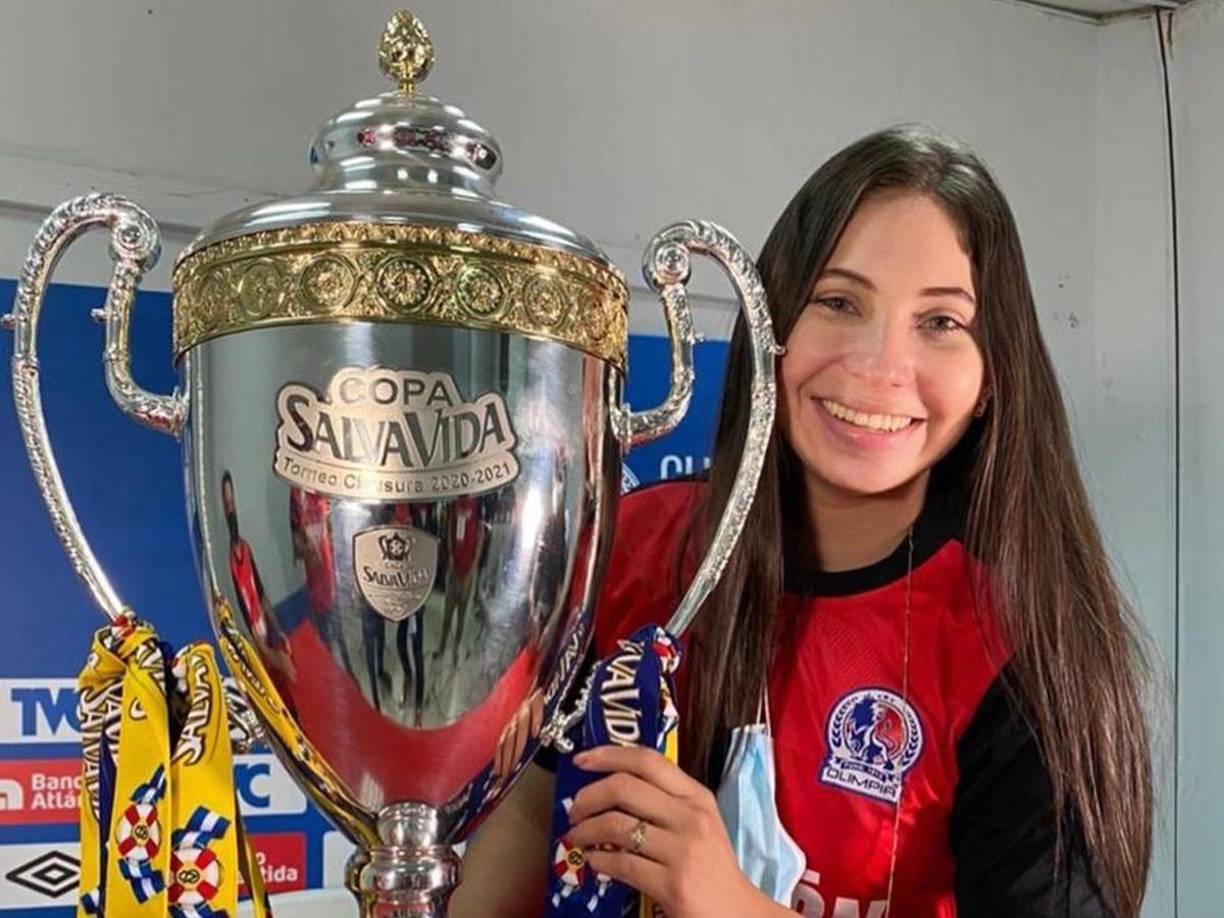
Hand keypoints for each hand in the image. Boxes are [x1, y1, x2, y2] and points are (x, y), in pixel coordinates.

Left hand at [565, 745, 792, 917]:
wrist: (737, 912)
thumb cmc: (712, 867)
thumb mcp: (698, 822)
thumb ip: (665, 801)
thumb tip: (611, 787)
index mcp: (696, 797)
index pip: (648, 760)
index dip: (609, 755)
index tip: (582, 760)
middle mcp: (690, 817)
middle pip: (624, 787)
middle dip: (588, 796)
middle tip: (574, 809)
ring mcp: (682, 851)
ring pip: (616, 825)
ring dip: (586, 830)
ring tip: (578, 836)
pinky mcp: (672, 885)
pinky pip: (621, 863)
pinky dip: (599, 859)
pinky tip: (594, 860)